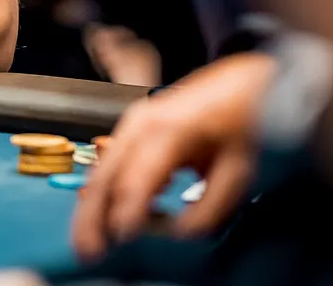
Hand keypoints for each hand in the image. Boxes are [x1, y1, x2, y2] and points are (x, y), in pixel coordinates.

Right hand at [72, 50, 275, 263]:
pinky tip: (102, 216)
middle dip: (92, 216)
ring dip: (92, 208)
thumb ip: (212, 205)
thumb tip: (182, 232)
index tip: (125, 238)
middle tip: (88, 250)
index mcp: (167, 130)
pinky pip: (111, 164)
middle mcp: (141, 124)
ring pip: (101, 171)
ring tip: (88, 241)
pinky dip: (102, 192)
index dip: (127, 212)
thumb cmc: (243, 118)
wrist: (243, 81)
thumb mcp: (240, 167)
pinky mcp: (135, 129)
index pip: (136, 180)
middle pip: (105, 176)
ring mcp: (134, 123)